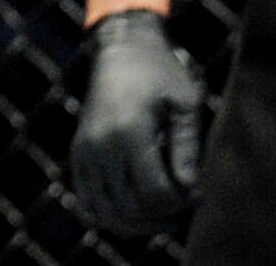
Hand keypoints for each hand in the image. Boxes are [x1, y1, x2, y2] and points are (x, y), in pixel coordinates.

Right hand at [74, 8, 204, 232]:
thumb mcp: (184, 103)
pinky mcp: (78, 157)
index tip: (198, 192)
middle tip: (185, 204)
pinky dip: (112, 217)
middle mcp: (100, 147)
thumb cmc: (160, 74)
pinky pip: (90, 203)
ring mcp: (84, 154)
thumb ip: (187, 148)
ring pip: (106, 214)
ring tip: (165, 216)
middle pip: (130, 209)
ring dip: (137, 224)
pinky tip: (138, 212)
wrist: (120, 50)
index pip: (155, 192)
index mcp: (129, 131)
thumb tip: (190, 190)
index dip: (181, 201)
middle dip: (162, 215)